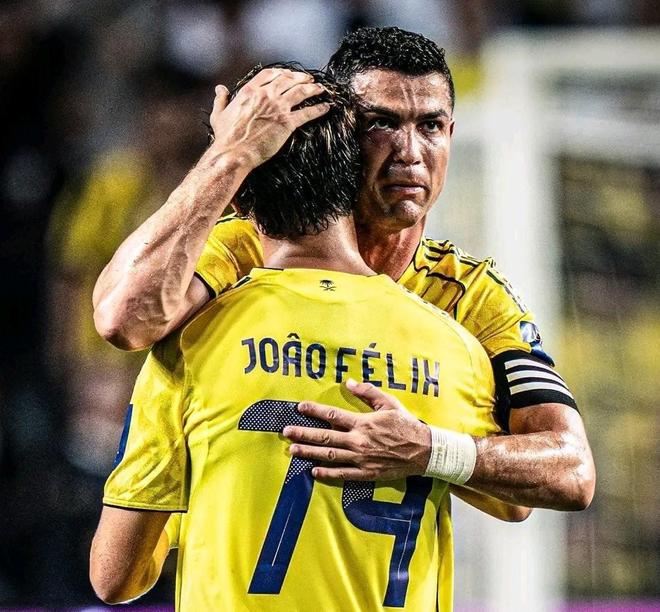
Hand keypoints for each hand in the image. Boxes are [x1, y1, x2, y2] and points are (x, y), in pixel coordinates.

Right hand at [208, 68, 328, 168]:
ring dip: (313, 88)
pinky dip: (318, 109)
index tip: (288, 74)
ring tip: (321, 88)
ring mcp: (277, 108)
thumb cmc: (225, 137)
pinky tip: (326, 107)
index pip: (269, 74)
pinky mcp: (287, 123)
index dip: (281, 72)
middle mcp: (265, 95)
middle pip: (287, 80)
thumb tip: (220, 88)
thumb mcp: (219, 114)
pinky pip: (307, 113)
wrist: (234, 153)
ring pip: (300, 92)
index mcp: (250, 91)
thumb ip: (221, 99)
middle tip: (309, 79)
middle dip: (300, 77)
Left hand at [283, 379, 430, 480]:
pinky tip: (314, 471)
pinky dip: (327, 473)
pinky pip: (343, 474)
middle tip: (286, 432)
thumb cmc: (406, 424)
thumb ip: (368, 392)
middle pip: (325, 436)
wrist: (425, 451)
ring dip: (309, 452)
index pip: (333, 414)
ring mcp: (361, 458)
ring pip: (329, 455)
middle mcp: (359, 441)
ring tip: (293, 450)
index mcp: (363, 422)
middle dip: (303, 433)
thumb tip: (348, 383)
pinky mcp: (367, 473)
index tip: (300, 407)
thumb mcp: (389, 403)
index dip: (314, 410)